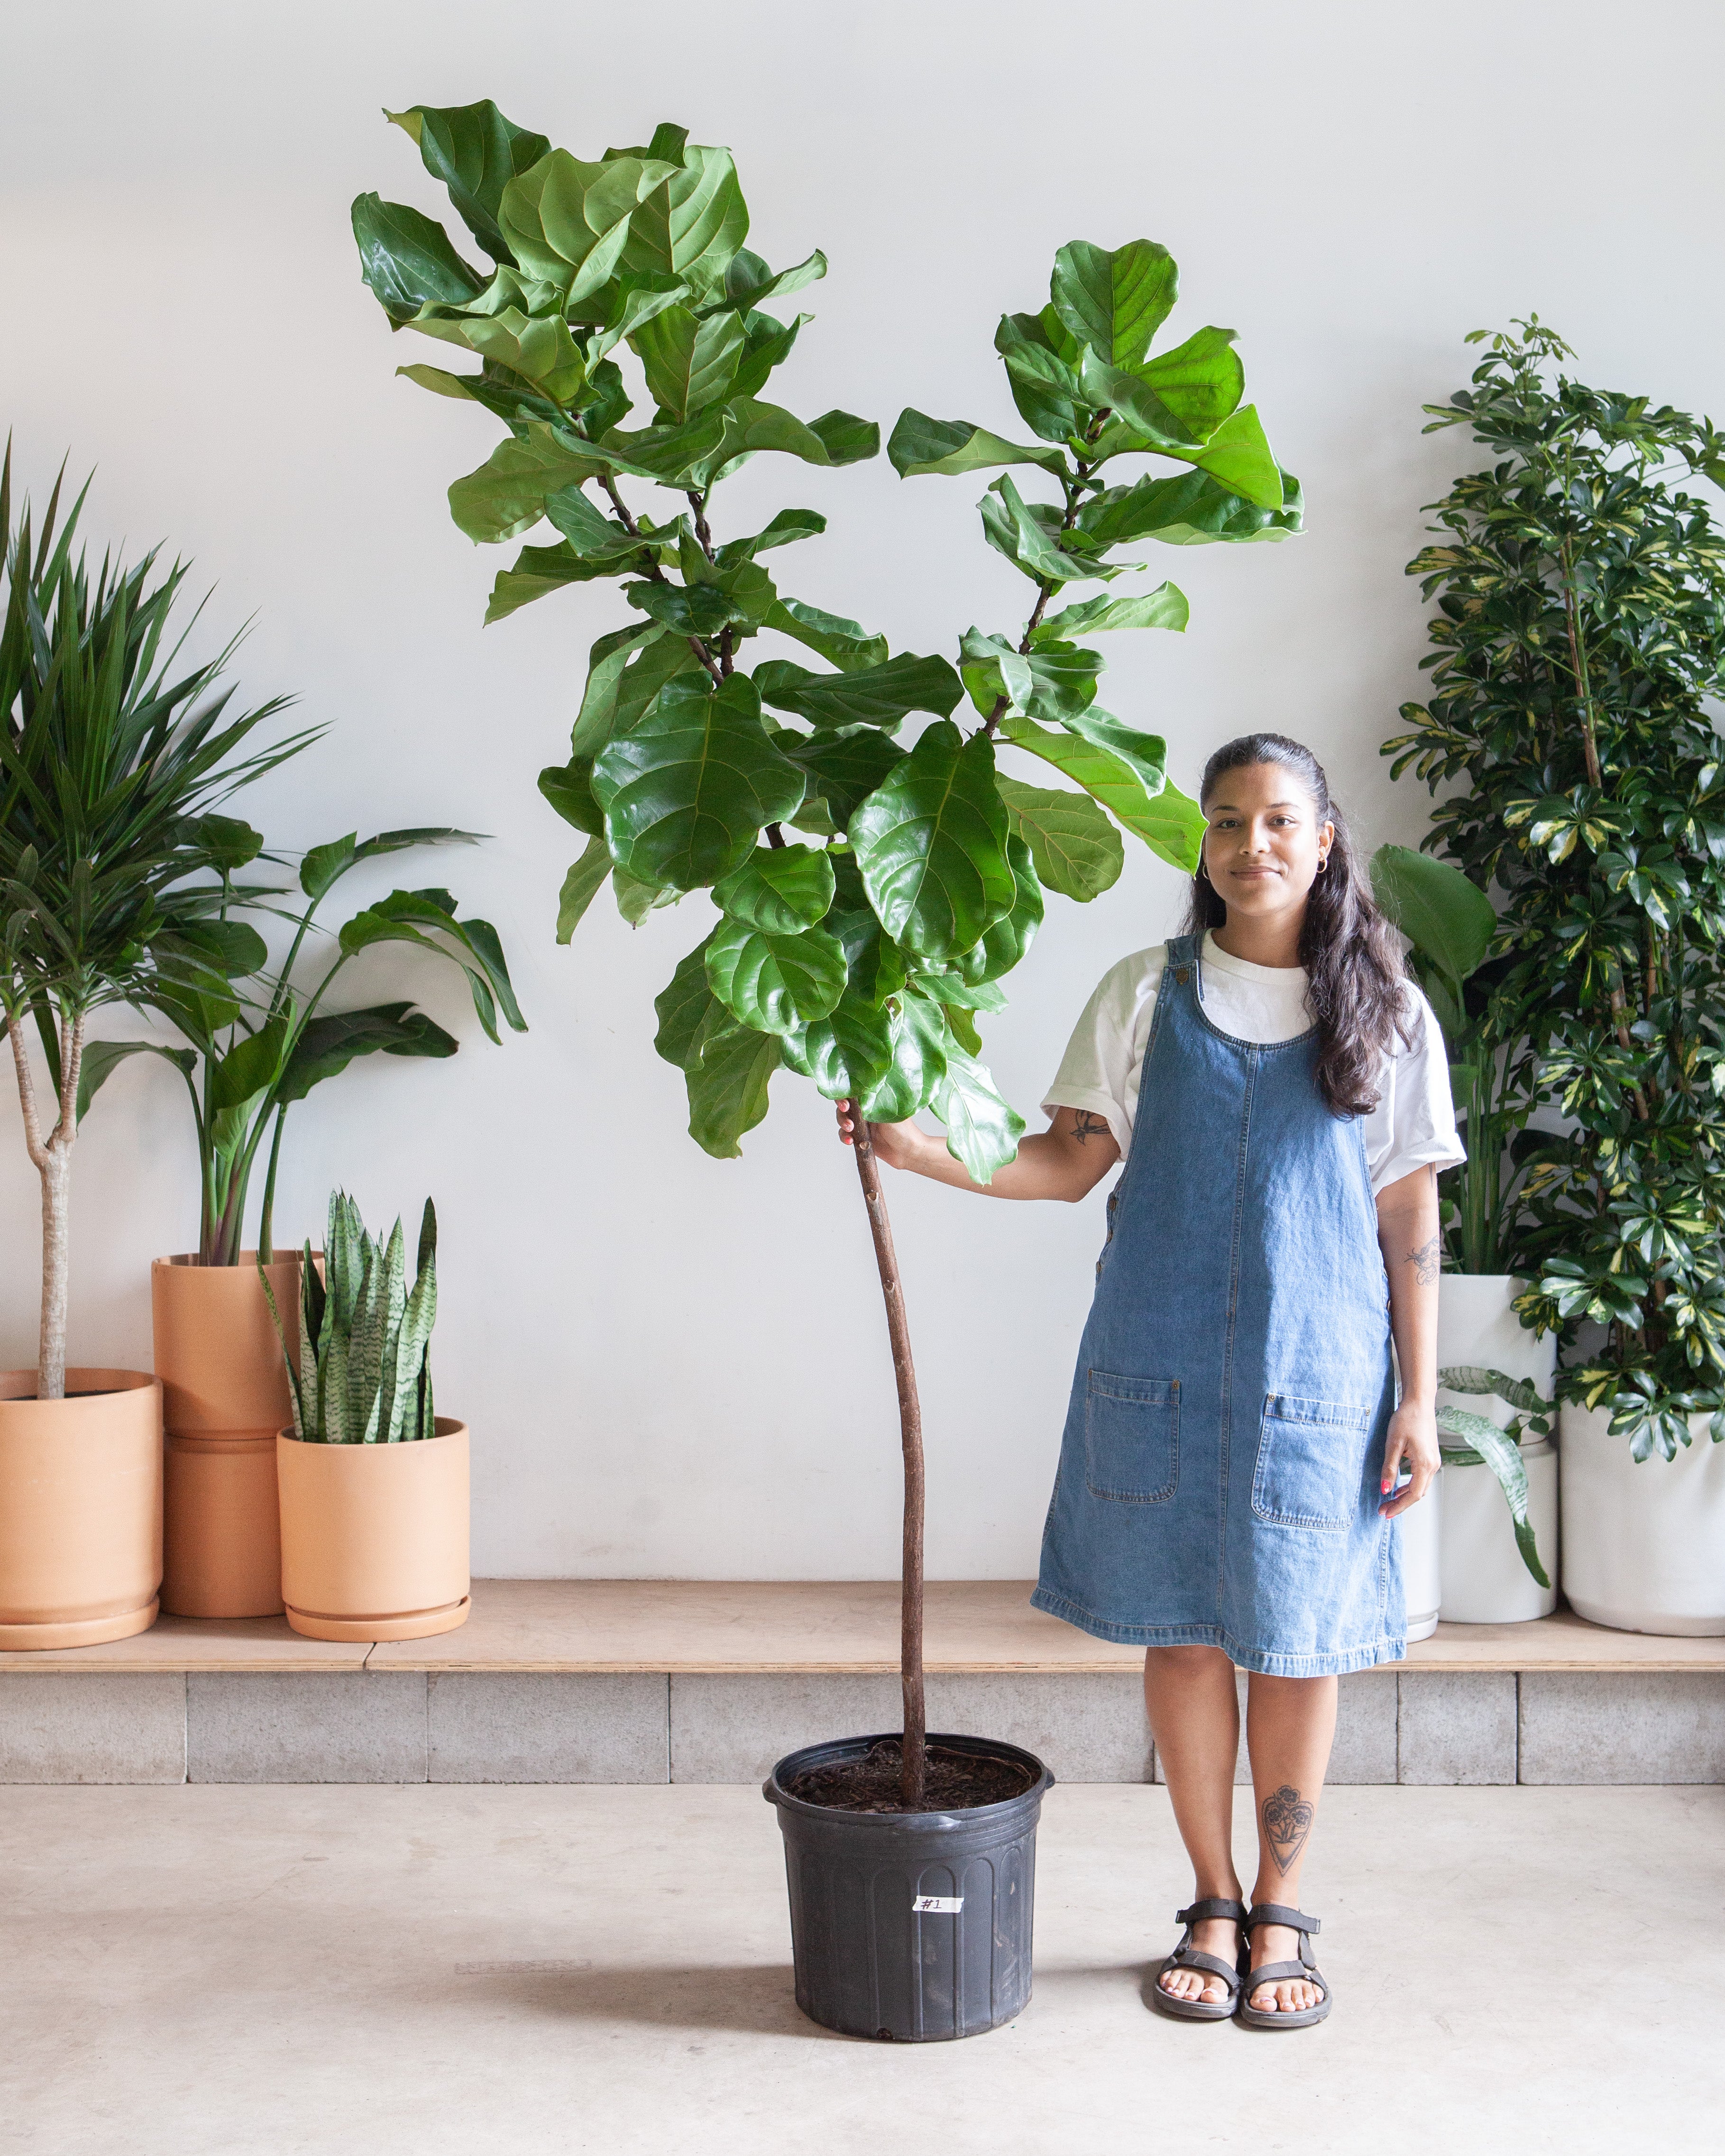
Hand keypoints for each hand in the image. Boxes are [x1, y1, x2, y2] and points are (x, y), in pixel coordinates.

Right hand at [835, 1098, 923, 1169]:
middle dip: (842, 1108)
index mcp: (874, 1099)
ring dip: (842, 1123)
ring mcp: (862, 1124)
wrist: (907, 1152)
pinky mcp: (859, 1137)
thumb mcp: (888, 1111)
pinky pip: (844, 1134)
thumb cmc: (904, 1130)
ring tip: (850, 1129)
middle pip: (845, 1105)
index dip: (846, 1094)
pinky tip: (850, 1141)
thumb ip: (873, 1101)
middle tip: (845, 1110)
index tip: (847, 1100)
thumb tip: (858, 1092)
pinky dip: (844, 1137)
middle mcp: (866, 1110)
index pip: (855, 1092)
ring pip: (843, 1119)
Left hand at [1380, 1398, 1438, 1516]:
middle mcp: (1433, 1465)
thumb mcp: (1393, 1444)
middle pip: (1418, 1494)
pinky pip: (1422, 1478)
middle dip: (1401, 1504)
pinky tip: (1399, 1488)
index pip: (1413, 1494)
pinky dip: (1410, 1486)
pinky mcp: (1430, 1457)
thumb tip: (1385, 1490)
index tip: (1385, 1512)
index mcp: (1424, 1464)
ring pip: (1421, 1487)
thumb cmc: (1406, 1419)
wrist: (1419, 1403)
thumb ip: (1389, 1469)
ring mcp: (1434, 1461)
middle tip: (1384, 1510)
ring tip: (1389, 1501)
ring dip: (1406, 1496)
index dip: (1399, 1506)